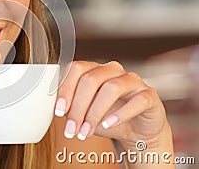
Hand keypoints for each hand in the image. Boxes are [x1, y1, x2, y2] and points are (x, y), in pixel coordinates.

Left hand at [55, 61, 171, 150]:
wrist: (136, 131)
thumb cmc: (105, 117)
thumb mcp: (83, 112)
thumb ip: (69, 106)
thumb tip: (53, 108)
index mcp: (94, 69)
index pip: (76, 69)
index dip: (65, 89)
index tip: (58, 111)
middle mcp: (112, 70)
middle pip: (91, 79)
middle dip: (78, 107)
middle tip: (72, 129)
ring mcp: (132, 80)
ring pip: (111, 88)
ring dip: (95, 113)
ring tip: (86, 132)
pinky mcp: (149, 95)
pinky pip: (137, 100)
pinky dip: (120, 114)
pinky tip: (108, 125)